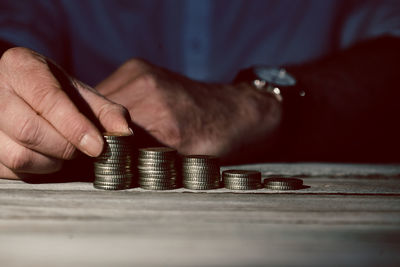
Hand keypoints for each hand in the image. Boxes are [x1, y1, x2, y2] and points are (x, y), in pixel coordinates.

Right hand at [0, 47, 131, 178]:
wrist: (21, 94)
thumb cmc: (55, 94)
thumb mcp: (81, 94)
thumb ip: (105, 110)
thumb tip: (124, 131)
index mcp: (21, 66)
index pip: (48, 98)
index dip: (75, 126)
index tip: (98, 146)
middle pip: (30, 130)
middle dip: (66, 147)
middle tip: (83, 148)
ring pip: (18, 156)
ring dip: (51, 163)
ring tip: (64, 151)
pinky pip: (9, 171)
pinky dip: (35, 171)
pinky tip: (46, 157)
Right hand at [96, 59, 281, 160]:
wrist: (231, 110)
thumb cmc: (212, 138)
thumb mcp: (183, 160)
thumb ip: (145, 161)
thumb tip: (110, 163)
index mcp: (158, 115)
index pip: (108, 135)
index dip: (99, 149)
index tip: (95, 160)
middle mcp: (145, 86)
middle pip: (99, 115)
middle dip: (95, 133)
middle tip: (95, 149)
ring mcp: (140, 71)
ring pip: (100, 100)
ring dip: (97, 117)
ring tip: (103, 133)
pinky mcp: (136, 66)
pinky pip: (108, 89)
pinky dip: (107, 105)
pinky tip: (113, 118)